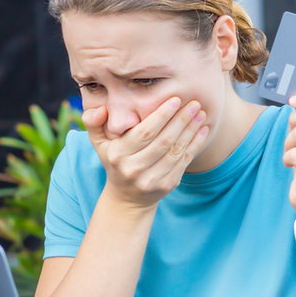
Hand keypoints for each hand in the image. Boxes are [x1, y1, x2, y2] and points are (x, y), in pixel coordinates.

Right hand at [82, 97, 209, 208]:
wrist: (127, 197)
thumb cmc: (114, 160)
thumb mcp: (99, 143)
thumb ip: (93, 122)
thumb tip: (101, 108)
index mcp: (118, 155)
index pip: (144, 133)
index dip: (161, 116)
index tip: (175, 99)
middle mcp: (134, 169)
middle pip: (163, 141)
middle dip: (181, 120)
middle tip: (194, 102)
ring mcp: (151, 179)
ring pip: (175, 151)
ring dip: (190, 130)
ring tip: (200, 113)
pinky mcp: (167, 185)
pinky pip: (183, 162)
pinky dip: (195, 144)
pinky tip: (202, 130)